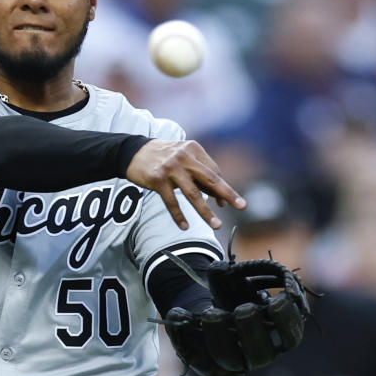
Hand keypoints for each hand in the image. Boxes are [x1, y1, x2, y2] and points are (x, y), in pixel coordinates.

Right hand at [125, 139, 244, 230]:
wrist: (133, 152)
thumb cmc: (163, 158)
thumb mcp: (183, 158)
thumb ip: (200, 175)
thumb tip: (220, 198)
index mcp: (194, 150)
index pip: (213, 172)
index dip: (222, 189)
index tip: (227, 204)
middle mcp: (184, 157)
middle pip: (210, 179)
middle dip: (227, 194)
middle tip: (242, 206)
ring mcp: (170, 168)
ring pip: (193, 193)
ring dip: (206, 212)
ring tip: (216, 225)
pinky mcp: (157, 179)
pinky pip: (171, 201)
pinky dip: (179, 215)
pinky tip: (185, 226)